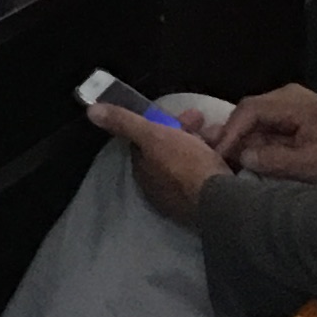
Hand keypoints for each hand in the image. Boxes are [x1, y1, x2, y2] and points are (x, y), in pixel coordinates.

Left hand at [91, 102, 224, 226]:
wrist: (222, 202)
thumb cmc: (184, 165)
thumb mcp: (153, 136)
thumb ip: (124, 123)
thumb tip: (91, 112)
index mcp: (144, 173)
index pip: (145, 143)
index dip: (158, 124)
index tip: (177, 113)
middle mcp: (159, 189)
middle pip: (168, 151)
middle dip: (184, 131)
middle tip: (200, 118)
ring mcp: (183, 199)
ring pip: (189, 162)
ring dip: (201, 142)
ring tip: (218, 132)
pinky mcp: (206, 204)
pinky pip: (205, 174)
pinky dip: (212, 159)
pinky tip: (225, 151)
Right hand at [211, 84, 316, 184]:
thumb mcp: (313, 166)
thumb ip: (277, 160)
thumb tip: (243, 155)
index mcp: (295, 104)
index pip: (251, 110)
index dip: (231, 132)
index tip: (219, 154)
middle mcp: (288, 96)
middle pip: (249, 112)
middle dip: (233, 135)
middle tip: (219, 160)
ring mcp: (288, 102)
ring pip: (254, 118)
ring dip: (243, 139)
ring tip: (231, 161)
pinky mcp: (290, 113)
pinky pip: (264, 123)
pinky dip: (254, 139)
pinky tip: (249, 156)